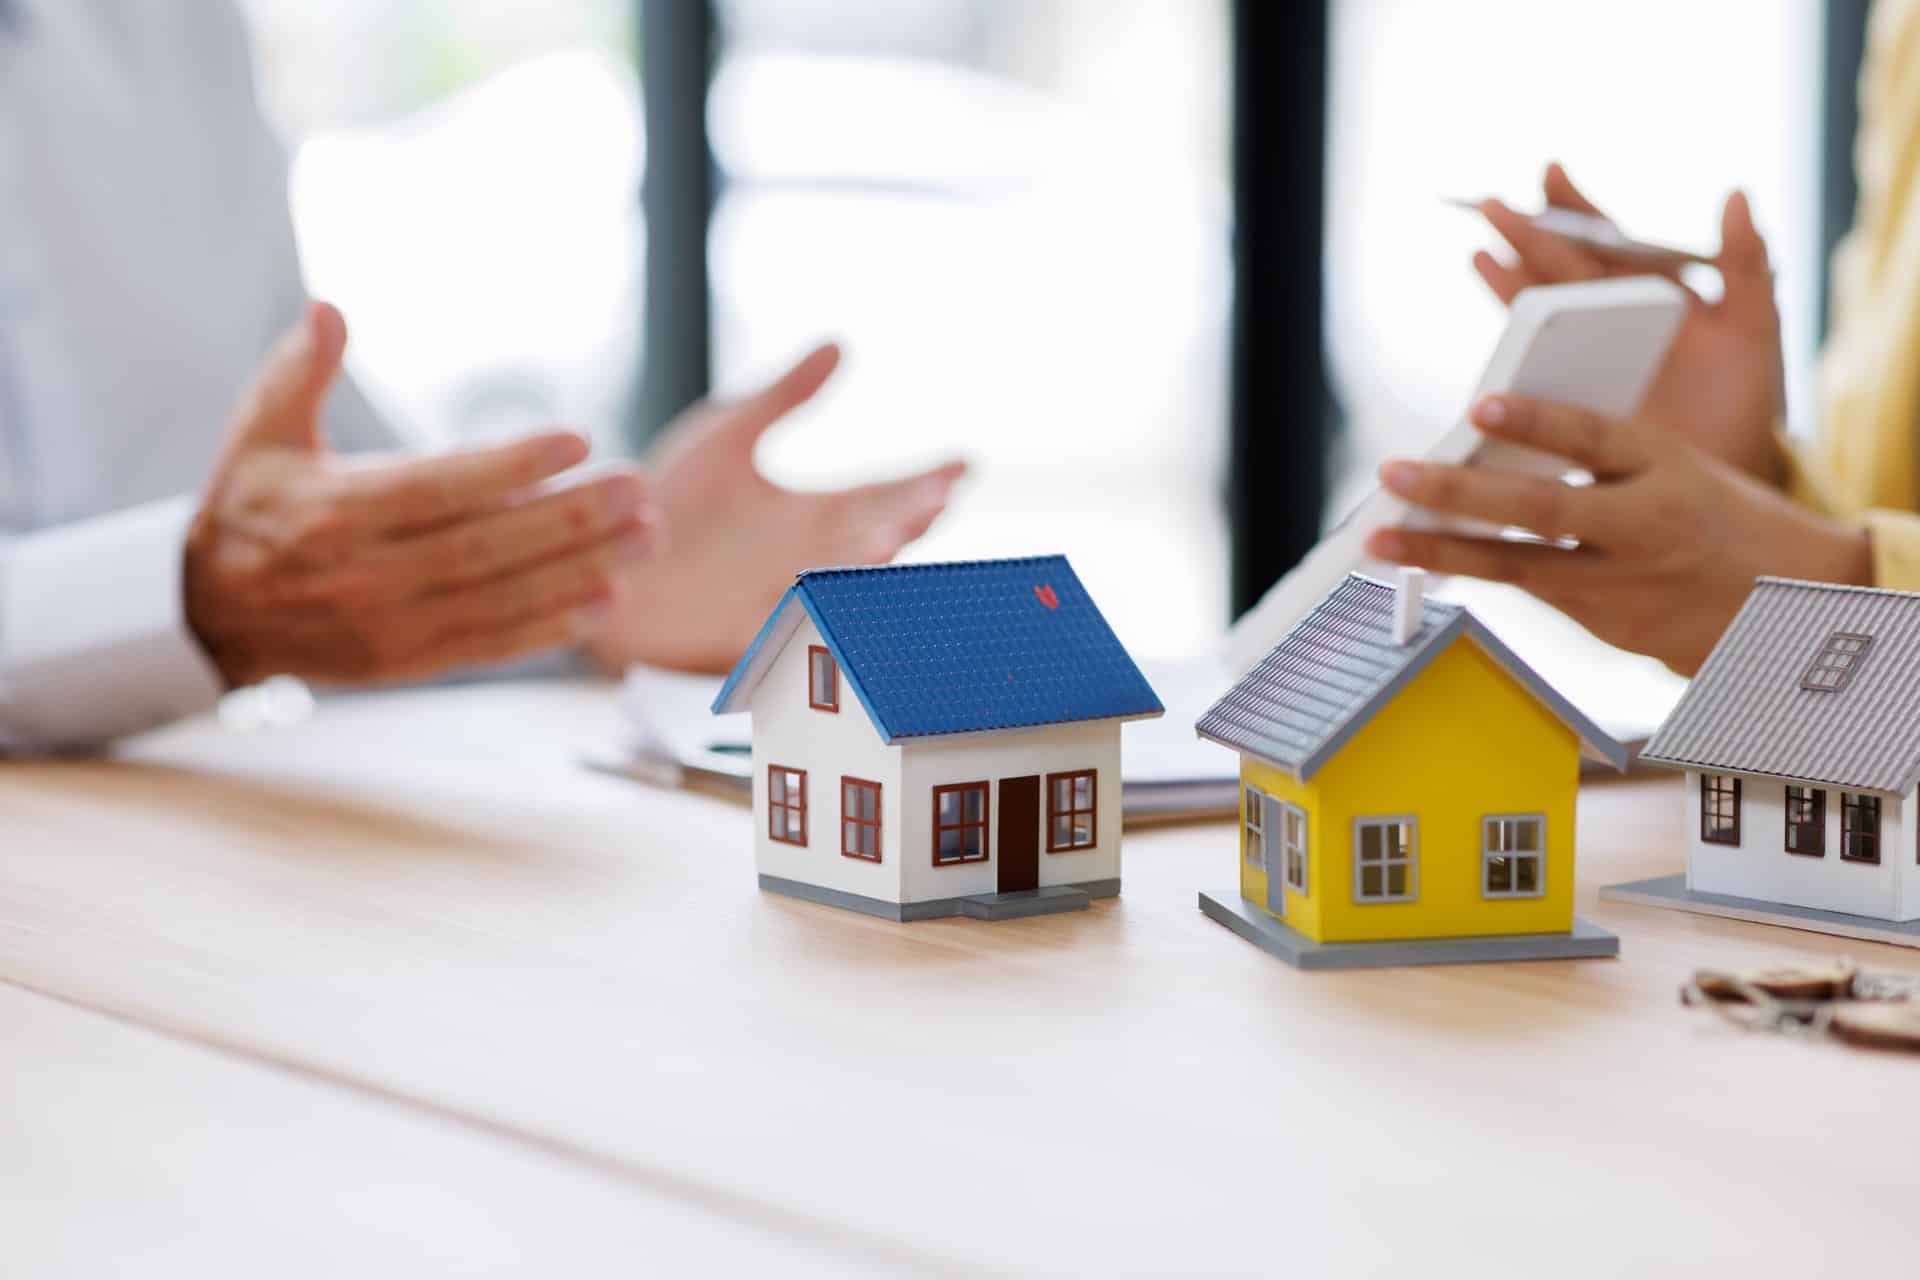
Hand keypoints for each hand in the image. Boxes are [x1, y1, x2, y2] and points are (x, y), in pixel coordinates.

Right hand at [185, 302, 656, 686]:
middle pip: (484, 545)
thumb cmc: (254, 504)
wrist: (213, 610)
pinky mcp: (407, 660)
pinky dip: (549, 627)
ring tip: (644, 539)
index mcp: (334, 510)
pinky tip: (606, 602)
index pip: (438, 486)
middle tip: (637, 489)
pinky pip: (489, 644)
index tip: (577, 439)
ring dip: (580, 571)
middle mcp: (363, 572)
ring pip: (499, 597)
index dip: (509, 466)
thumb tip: (331, 308)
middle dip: (570, 519)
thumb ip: (301, 368)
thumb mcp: (260, 429)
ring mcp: (388, 624)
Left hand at [587, 343, 966, 672]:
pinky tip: (821, 588)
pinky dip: (805, 610)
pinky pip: (781, 623)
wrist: (601, 555)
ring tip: (892, 535)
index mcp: (811, 514)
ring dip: (865, 562)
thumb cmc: (666, 503)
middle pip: (874, 537)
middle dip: (907, 519)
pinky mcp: (738, 630)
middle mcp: (807, 557)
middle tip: (937, 497)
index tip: (963, 463)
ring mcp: (777, 595)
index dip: (923, 482)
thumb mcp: (727, 437)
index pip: (883, 495)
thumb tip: (840, 344)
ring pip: (836, 582)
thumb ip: (784, 397)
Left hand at [1364, 393, 1871, 673]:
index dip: (1537, 422)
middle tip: (1395, 473)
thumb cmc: (1712, 514)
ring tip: (1379, 537)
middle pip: (1542, 509)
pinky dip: (1473, 573)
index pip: (1596, 438)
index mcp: (1668, 465)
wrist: (1786, 601)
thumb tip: (1494, 434)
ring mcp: (1623, 584)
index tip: (1480, 407)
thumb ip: (1597, 452)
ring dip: (1441, 552)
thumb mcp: (1673, 463)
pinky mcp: (1605, 625)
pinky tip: (1419, 560)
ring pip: (1519, 567)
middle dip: (1460, 493)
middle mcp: (1644, 526)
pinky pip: (1528, 592)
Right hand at [1475, 163, 1784, 483]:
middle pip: (1560, 269)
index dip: (1578, 208)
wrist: (1725, 478)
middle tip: (1492, 205)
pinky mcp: (1566, 404)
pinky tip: (1489, 341)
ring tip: (1481, 254)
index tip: (1551, 172)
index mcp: (1651, 297)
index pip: (1607, 241)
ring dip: (1508, 284)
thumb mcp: (1755, 329)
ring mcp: (1585, 363)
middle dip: (1527, 235)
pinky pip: (1530, 370)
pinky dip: (1507, 351)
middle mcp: (1610, 323)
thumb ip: (1747, 264)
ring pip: (1539, 313)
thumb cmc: (1743, 403)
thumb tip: (1734, 194)